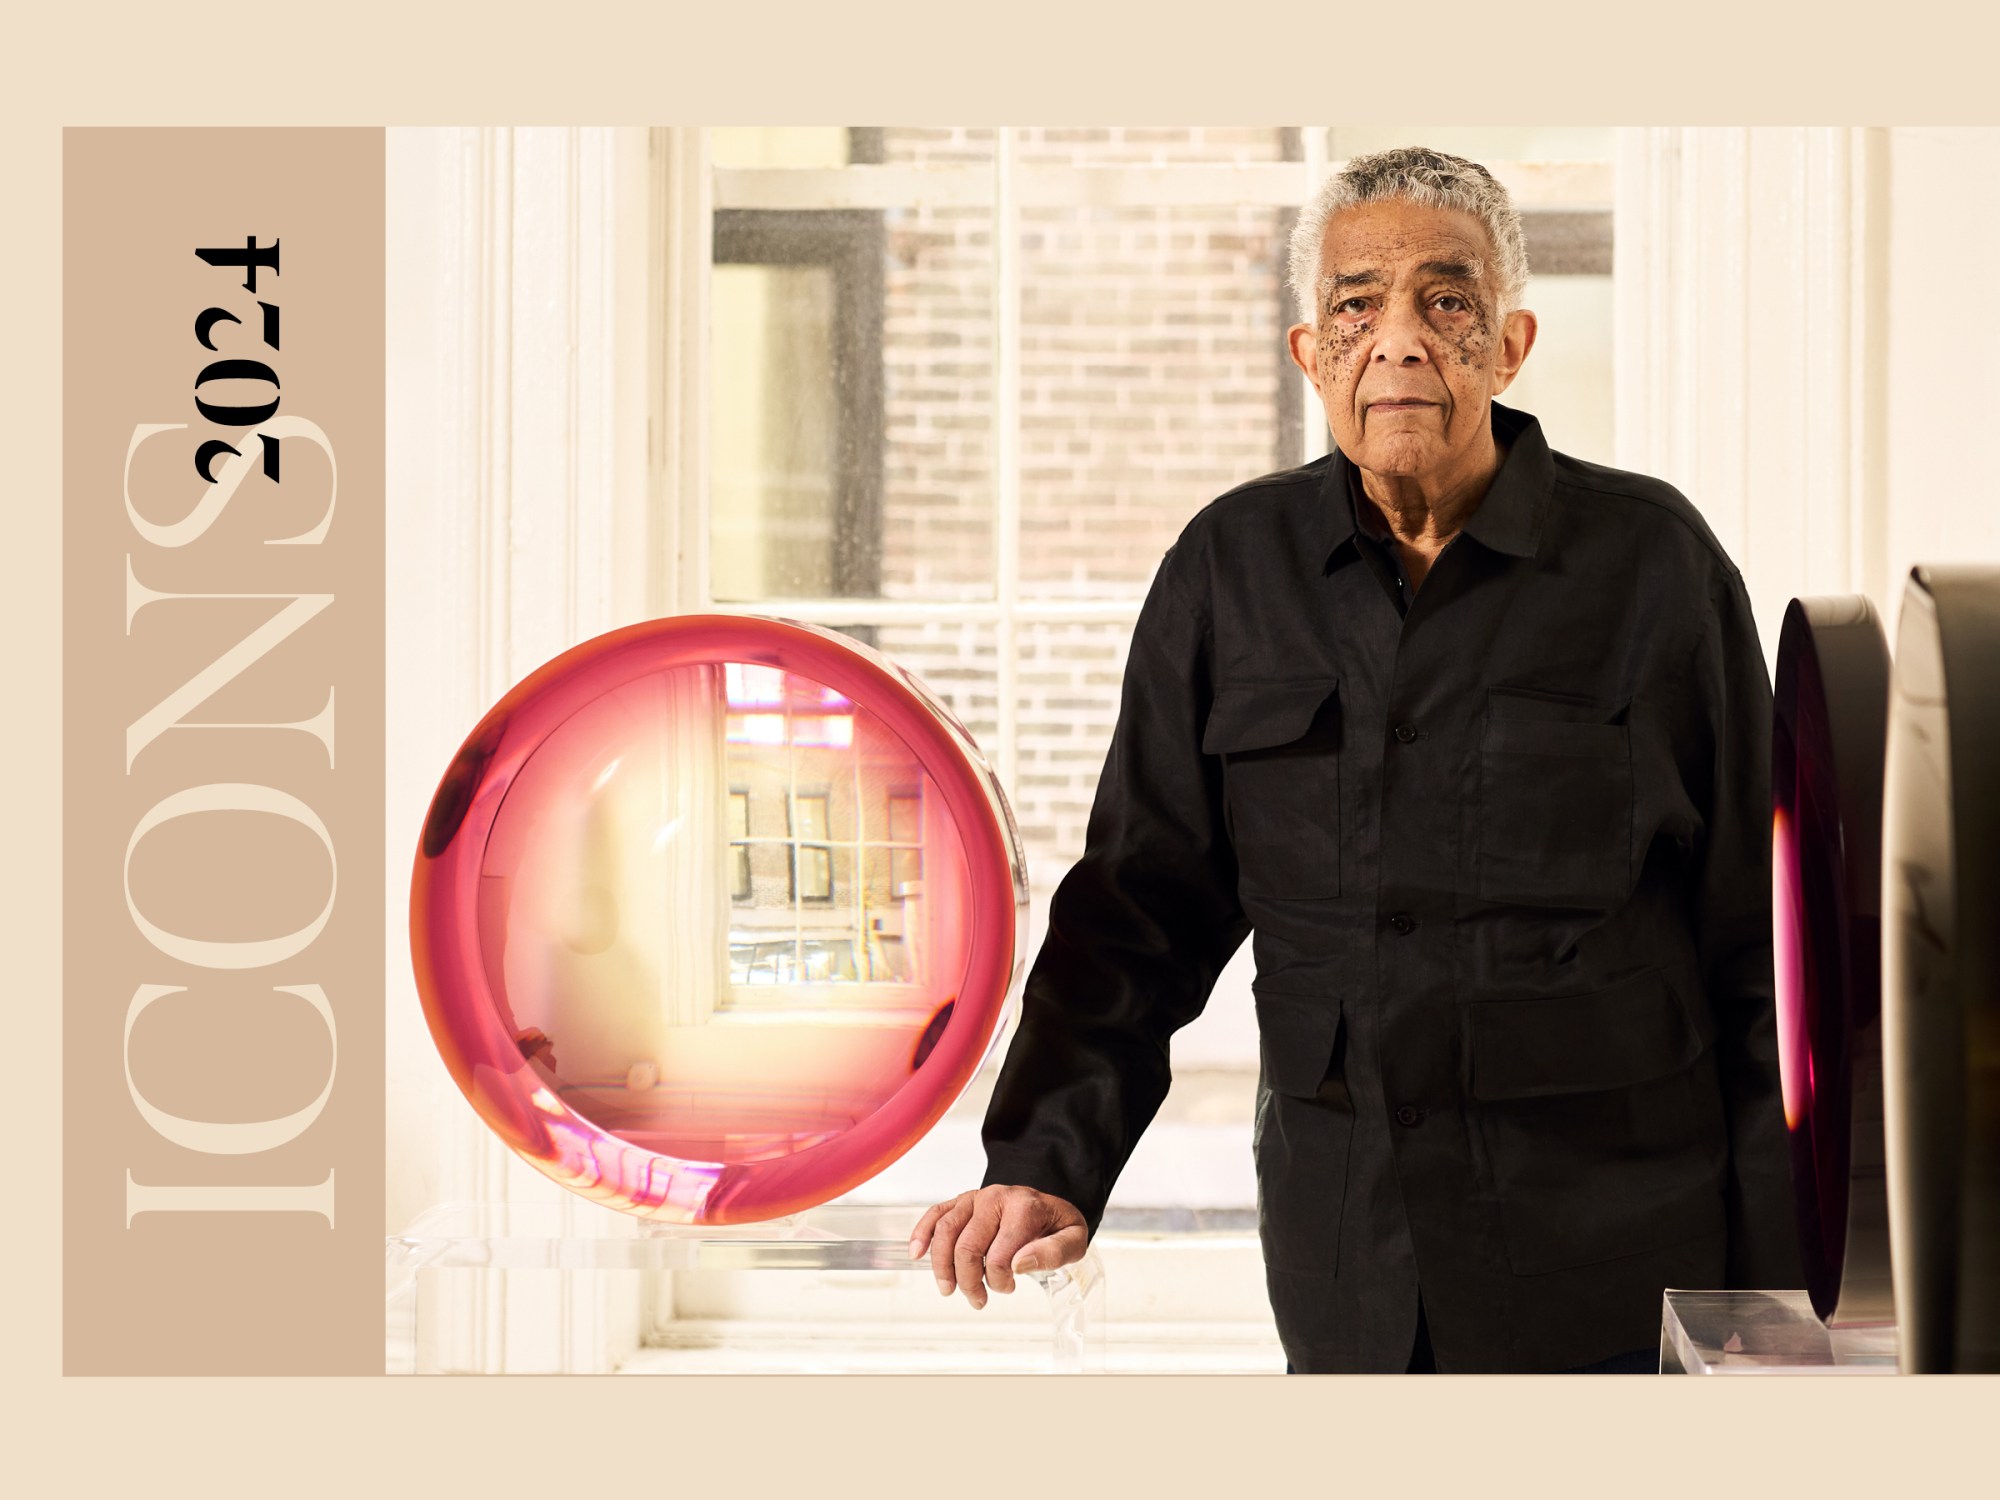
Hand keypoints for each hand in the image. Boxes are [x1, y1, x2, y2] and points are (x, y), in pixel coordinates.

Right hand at [908, 1186, 1088, 1309]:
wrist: (1047, 1204)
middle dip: (969, 1280)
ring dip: (943, 1266)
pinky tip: (916, 1254)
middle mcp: (996, 1198)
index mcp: (1024, 1208)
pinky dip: (922, 1233)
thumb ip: (1053, 1252)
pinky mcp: (962, 1201)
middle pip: (968, 1246)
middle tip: (978, 1299)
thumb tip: (1020, 1263)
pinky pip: (936, 1214)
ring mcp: (976, 1197)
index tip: (1009, 1288)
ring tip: (949, 1289)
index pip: (1000, 1255)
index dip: (1000, 1281)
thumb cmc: (1056, 1225)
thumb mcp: (1074, 1240)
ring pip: (946, 1232)